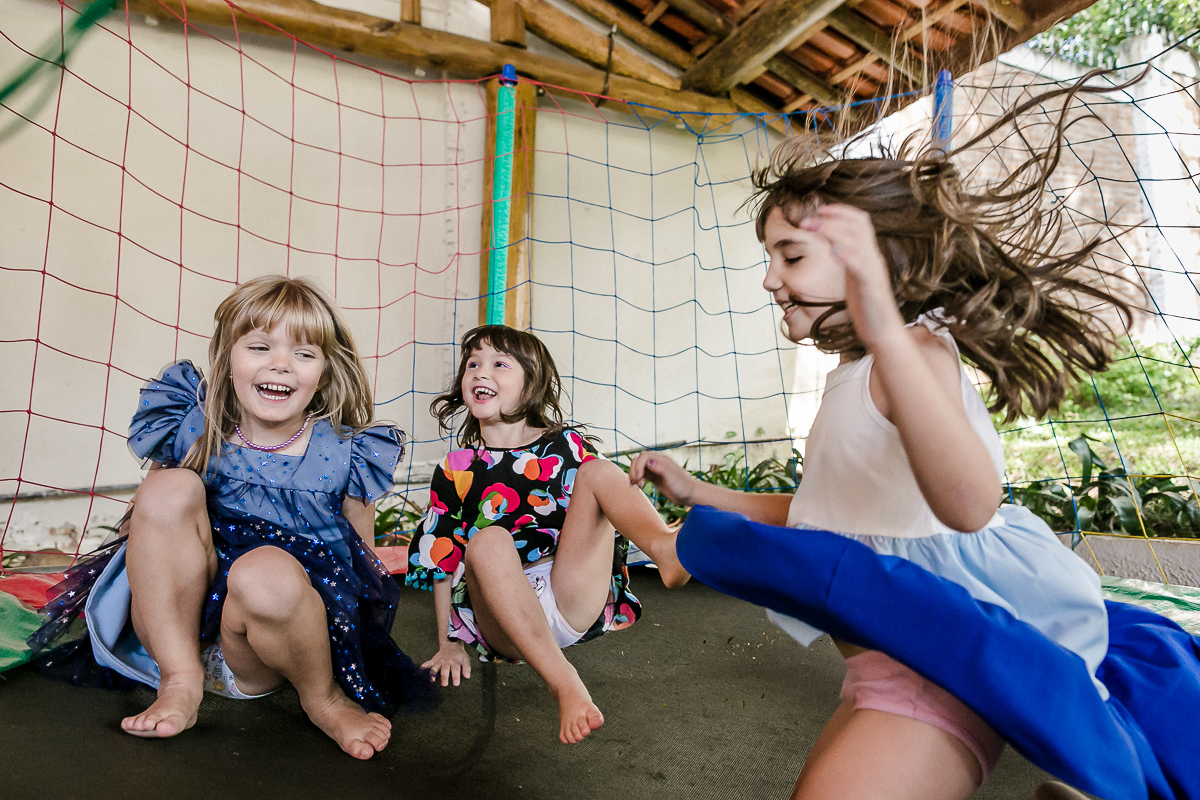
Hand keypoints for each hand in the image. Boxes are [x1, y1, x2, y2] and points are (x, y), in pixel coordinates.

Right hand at [422, 641, 472, 685]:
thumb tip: (467, 676)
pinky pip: (427, 663)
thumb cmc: (459, 655)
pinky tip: (419, 672)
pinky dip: (423, 667)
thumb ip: (466, 668)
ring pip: (435, 668)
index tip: (456, 684)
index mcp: (455, 662)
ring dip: (433, 674)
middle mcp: (446, 662)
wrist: (451, 644)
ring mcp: (439, 661)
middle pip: (444, 670)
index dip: (456, 677)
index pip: (456, 670)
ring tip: (431, 681)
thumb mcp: (466, 659)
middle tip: (444, 684)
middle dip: (444, 677)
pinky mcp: (433, 660)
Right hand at [628, 451, 696, 506]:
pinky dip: (636, 478)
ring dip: (634, 475)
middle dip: (634, 471)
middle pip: (638, 460)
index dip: (638, 466)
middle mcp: (657, 463)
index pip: (643, 457)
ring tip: (639, 486)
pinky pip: (641, 473)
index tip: (639, 478)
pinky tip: (638, 486)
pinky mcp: (654, 477)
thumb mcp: (672, 478)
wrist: (689, 495)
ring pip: (638, 466)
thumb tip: (649, 462)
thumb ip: (661, 469)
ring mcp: (655, 470)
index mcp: (662, 460)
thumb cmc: (683, 487)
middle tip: (637, 483)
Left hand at [801, 204, 904, 347]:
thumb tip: (834, 246)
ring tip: (812, 227)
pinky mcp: (871, 287)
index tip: (820, 208)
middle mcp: (873, 258)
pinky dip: (847, 255)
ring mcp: (873, 271)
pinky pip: (861, 266)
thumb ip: (848, 261)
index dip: (841, 211)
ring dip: (832, 231)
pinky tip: (833, 251)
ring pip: (858, 241)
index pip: (860, 222)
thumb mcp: (855, 278)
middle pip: (859, 225)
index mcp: (869, 255)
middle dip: (832, 217)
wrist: (883, 332)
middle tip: (808, 219)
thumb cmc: (867, 307)